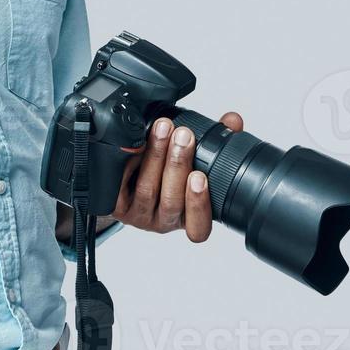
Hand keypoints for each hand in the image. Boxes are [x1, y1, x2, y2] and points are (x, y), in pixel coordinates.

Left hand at [111, 112, 244, 242]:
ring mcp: (138, 214)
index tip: (200, 176)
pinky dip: (130, 161)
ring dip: (156, 156)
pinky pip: (121, 186)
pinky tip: (136, 143)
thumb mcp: (194, 156)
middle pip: (172, 200)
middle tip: (183, 135)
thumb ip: (216, 141)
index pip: (198, 228)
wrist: (126, 173)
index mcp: (188, 215)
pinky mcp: (116, 204)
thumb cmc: (167, 167)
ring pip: (148, 190)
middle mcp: (164, 220)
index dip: (199, 205)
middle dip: (178, 164)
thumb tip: (233, 120)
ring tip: (162, 129)